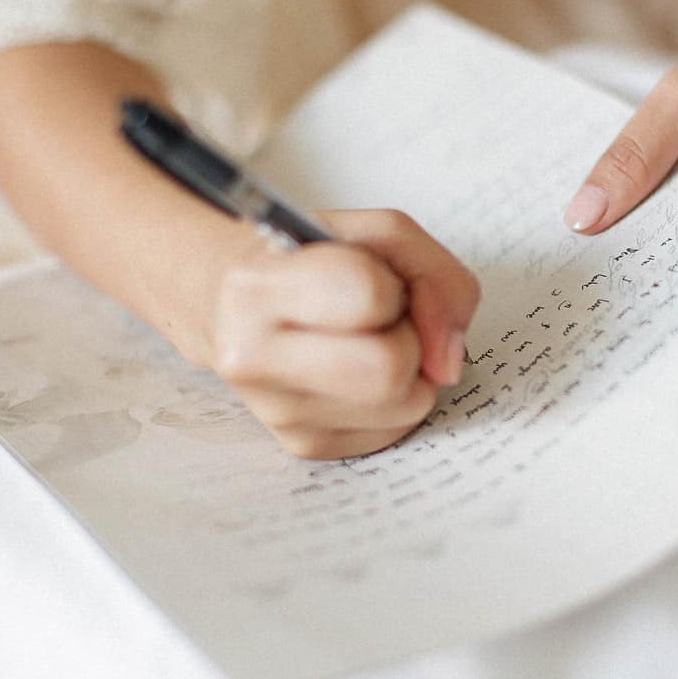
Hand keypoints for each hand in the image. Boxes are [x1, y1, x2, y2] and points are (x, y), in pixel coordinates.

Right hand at [202, 209, 479, 458]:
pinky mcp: (305, 445)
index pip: (368, 296)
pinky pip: (394, 431)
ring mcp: (276, 411)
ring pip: (404, 407)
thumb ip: (435, 276)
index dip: (392, 286)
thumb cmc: (307, 261)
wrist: (229, 302)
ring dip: (410, 372)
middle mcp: (253, 357)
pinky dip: (396, 398)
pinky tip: (360, 371)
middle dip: (409, 340)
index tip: (375, 281)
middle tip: (384, 320)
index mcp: (257, 287)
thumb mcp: (372, 233)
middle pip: (388, 371)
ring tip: (369, 341)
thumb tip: (448, 361)